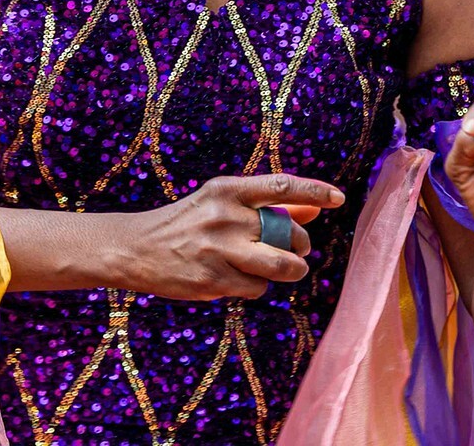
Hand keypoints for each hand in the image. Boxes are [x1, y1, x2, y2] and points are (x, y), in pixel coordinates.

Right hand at [126, 174, 344, 300]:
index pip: (282, 186)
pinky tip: (239, 279)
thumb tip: (314, 207)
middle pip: (288, 231)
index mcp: (227, 189)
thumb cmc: (187, 223)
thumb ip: (266, 204)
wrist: (135, 248)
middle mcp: (225, 215)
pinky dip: (257, 286)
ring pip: (281, 264)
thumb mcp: (221, 203)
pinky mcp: (212, 279)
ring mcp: (218, 249)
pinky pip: (257, 287)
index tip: (339, 198)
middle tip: (298, 250)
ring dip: (292, 270)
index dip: (315, 192)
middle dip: (302, 245)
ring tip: (289, 269)